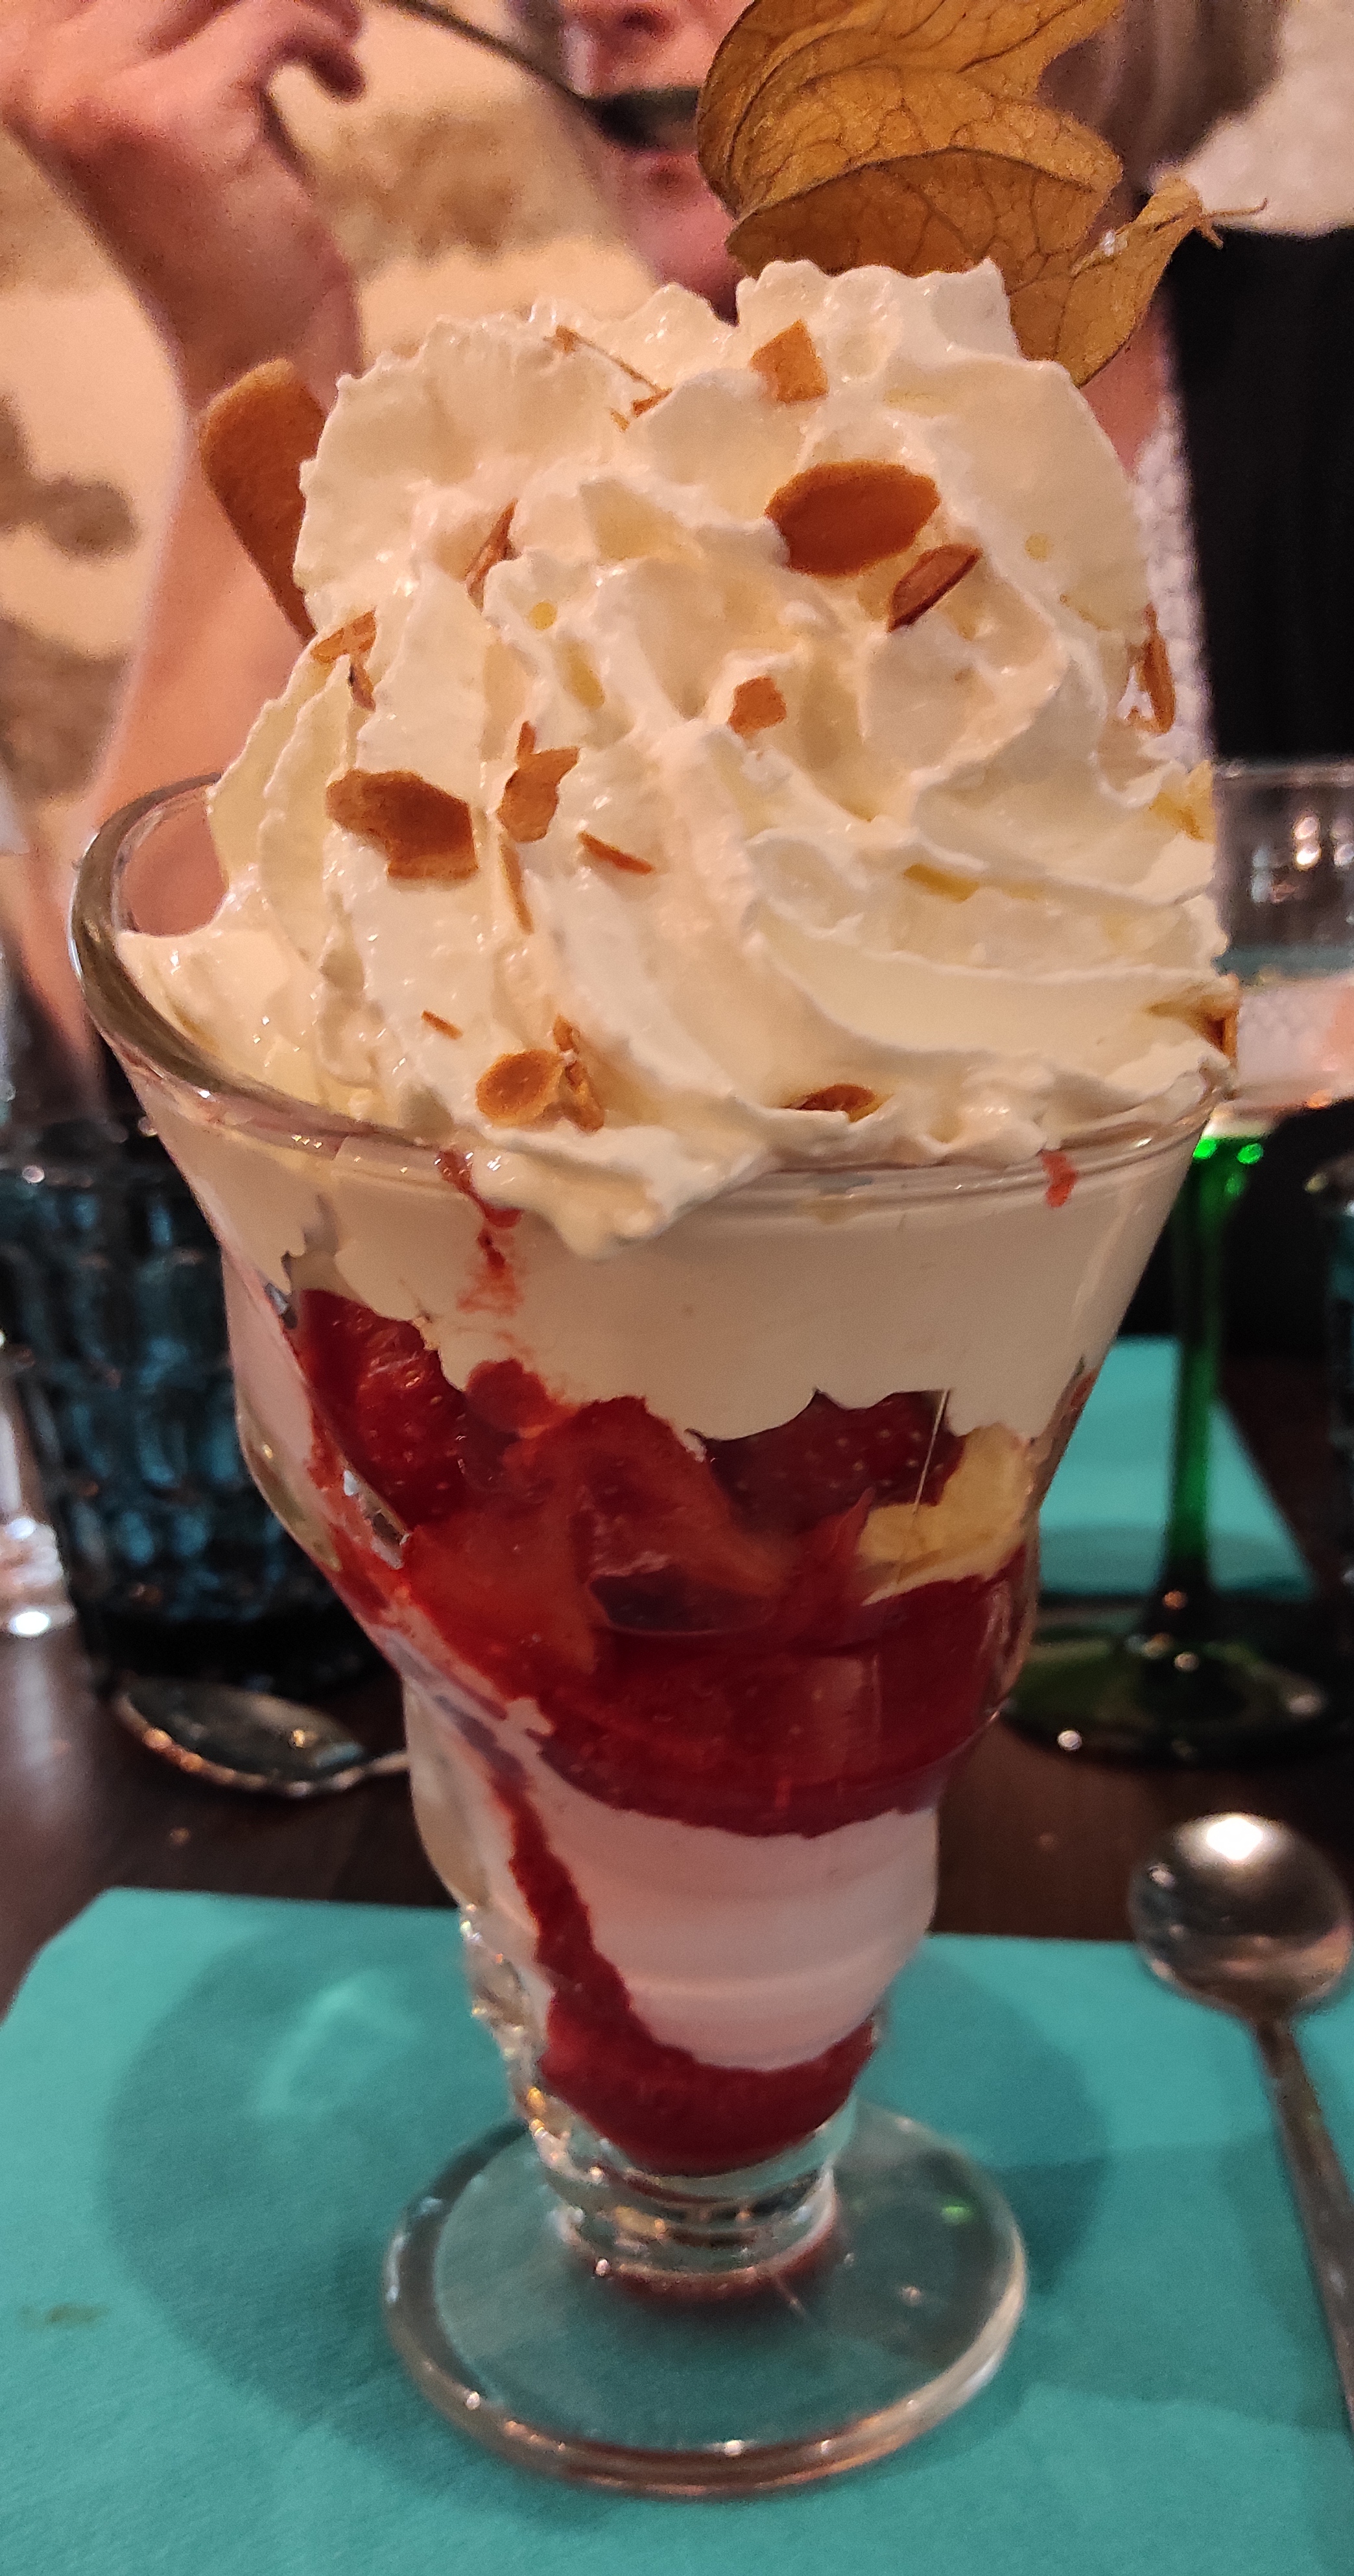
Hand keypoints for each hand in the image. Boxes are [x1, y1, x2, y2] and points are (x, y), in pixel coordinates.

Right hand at [0, 0, 365, 406]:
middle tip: (328, 3)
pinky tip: (347, 84)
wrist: (254, 368)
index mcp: (21, 69)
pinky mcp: (176, 115)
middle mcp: (43, 75)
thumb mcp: (183, 107)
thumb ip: (185, 26)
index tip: (253, 3)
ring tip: (344, 27)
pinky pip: (269, 18)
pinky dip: (325, 38)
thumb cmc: (226, 243)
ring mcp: (99, 93)